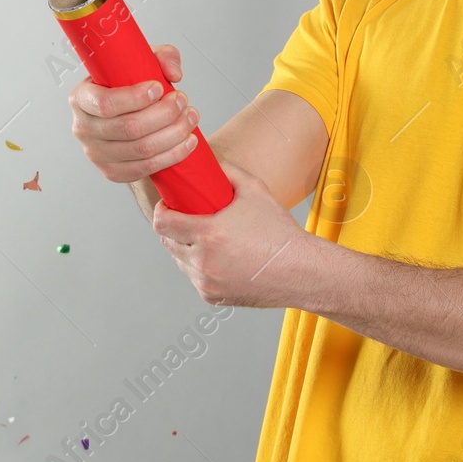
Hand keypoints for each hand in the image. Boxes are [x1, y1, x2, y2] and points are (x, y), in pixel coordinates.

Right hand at [68, 43, 198, 185]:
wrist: (124, 115)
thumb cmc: (128, 85)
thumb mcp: (140, 62)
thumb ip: (161, 57)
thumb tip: (174, 74)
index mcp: (81, 98)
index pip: (105, 103)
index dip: (135, 98)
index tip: (160, 88)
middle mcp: (83, 128)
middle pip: (129, 128)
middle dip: (164, 114)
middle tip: (183, 100)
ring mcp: (96, 155)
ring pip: (142, 149)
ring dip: (174, 134)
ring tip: (190, 118)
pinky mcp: (112, 172)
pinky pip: (147, 168)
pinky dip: (173, 155)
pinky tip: (188, 141)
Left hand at [151, 161, 314, 308]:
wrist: (301, 270)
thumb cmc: (279, 231)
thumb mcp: (255, 190)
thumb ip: (228, 171)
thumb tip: (209, 164)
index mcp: (209, 234)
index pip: (163, 224)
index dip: (162, 211)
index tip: (168, 205)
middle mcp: (203, 262)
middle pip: (167, 243)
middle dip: (171, 229)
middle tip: (184, 218)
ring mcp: (206, 283)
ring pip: (180, 262)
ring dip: (184, 249)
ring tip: (202, 237)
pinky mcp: (213, 297)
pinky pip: (194, 279)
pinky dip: (199, 267)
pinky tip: (215, 257)